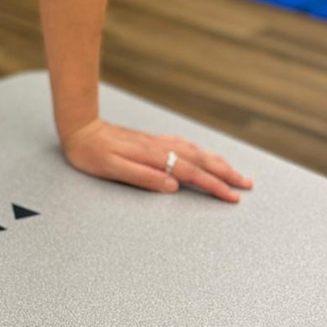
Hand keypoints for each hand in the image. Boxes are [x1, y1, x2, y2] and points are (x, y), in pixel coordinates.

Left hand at [61, 118, 253, 202]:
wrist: (79, 129)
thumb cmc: (91, 153)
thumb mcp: (112, 169)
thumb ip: (143, 177)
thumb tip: (172, 185)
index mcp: (152, 157)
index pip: (190, 173)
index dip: (214, 186)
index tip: (233, 197)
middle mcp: (158, 147)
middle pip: (199, 160)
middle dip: (225, 173)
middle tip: (247, 184)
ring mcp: (156, 142)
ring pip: (194, 151)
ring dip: (216, 161)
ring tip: (234, 171)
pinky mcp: (150, 140)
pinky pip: (183, 144)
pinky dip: (199, 151)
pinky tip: (201, 153)